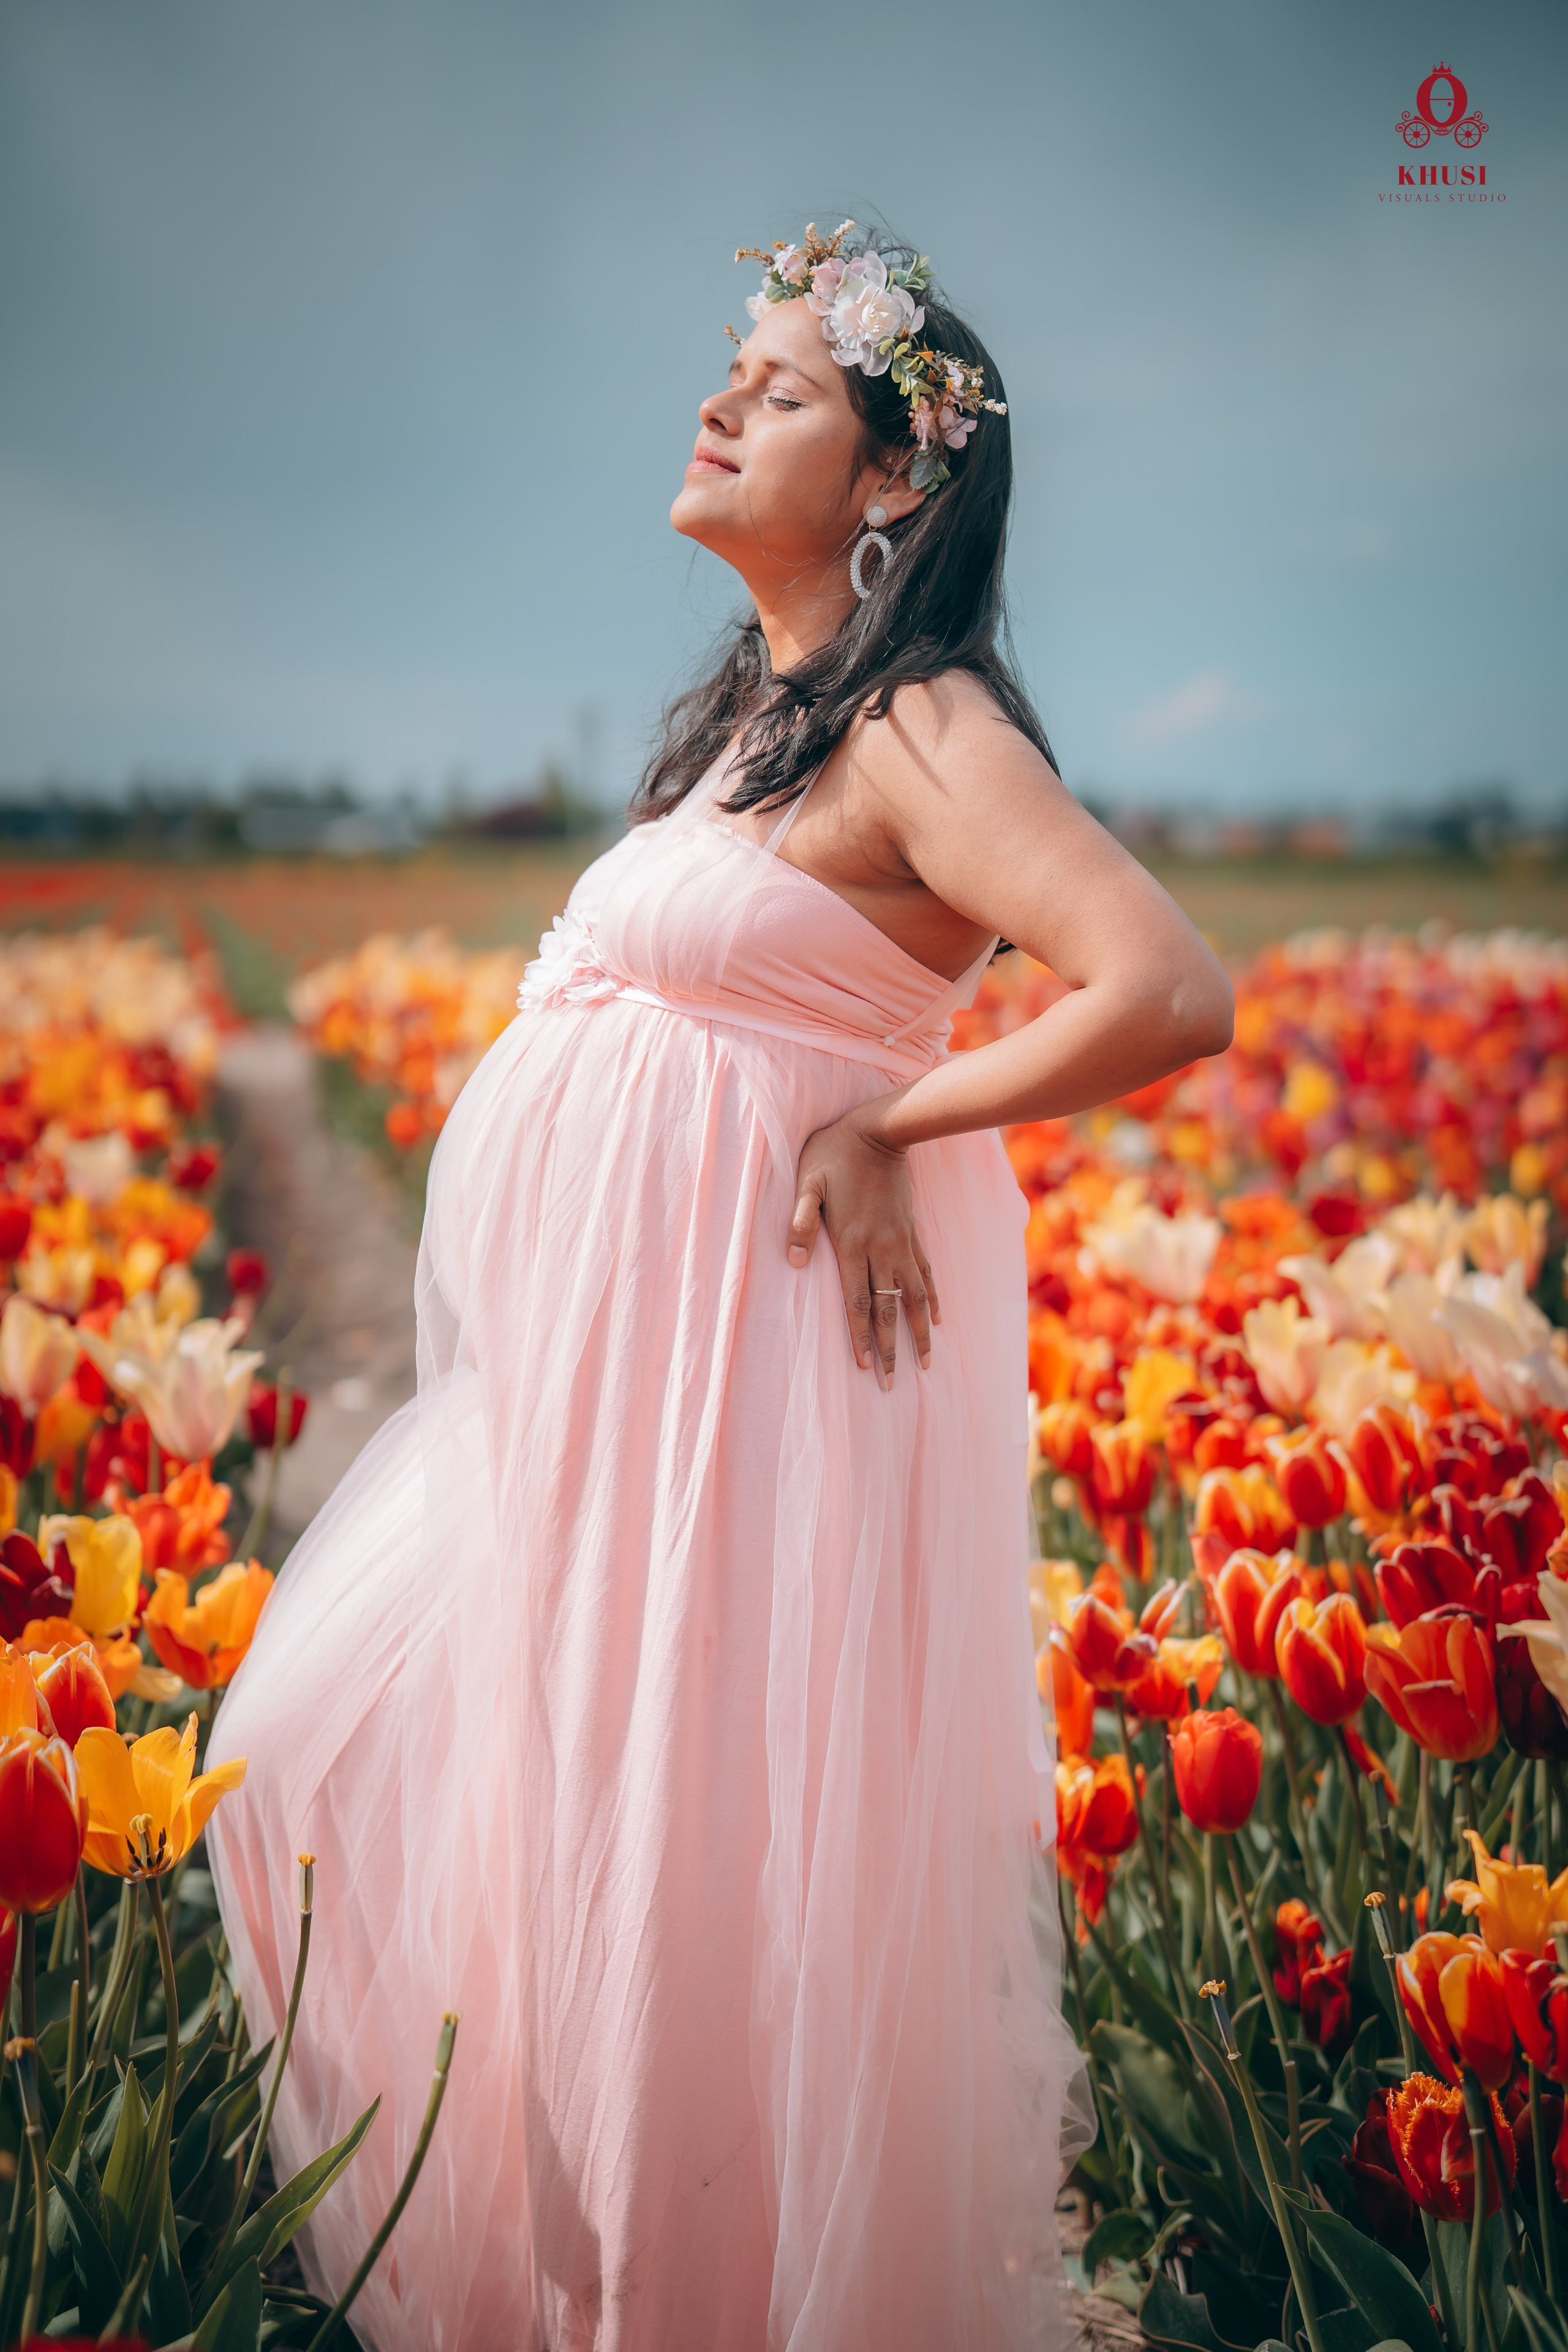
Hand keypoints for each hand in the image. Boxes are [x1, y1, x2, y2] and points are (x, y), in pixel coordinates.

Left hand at [786, 1108, 939, 1380]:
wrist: (879, 1130)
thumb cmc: (834, 1154)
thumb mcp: (808, 1182)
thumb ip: (800, 1221)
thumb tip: (793, 1260)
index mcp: (852, 1242)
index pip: (857, 1301)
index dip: (861, 1336)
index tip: (867, 1368)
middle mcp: (881, 1248)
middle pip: (887, 1308)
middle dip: (890, 1348)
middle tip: (894, 1383)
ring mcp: (900, 1242)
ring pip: (914, 1297)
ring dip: (919, 1331)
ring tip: (926, 1361)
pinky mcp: (912, 1233)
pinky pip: (926, 1273)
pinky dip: (933, 1298)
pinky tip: (938, 1318)